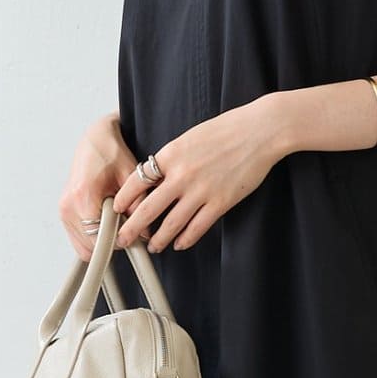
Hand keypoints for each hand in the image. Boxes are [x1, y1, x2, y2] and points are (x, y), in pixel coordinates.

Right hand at [58, 114, 138, 260]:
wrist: (95, 140)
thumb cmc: (111, 153)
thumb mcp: (131, 177)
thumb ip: (139, 205)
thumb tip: (145, 232)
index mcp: (83, 196)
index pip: (97, 238)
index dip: (117, 242)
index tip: (130, 237)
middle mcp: (68, 205)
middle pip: (89, 247)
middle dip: (110, 243)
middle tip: (125, 227)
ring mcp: (64, 210)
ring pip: (82, 247)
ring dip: (101, 241)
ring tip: (114, 221)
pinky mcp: (64, 213)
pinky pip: (78, 239)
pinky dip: (93, 237)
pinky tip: (105, 221)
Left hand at [111, 95, 288, 252]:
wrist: (259, 131)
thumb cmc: (226, 130)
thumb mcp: (189, 138)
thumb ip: (171, 158)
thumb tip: (155, 176)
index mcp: (170, 155)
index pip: (136, 181)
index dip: (124, 199)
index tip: (117, 210)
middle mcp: (181, 175)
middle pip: (148, 208)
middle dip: (132, 228)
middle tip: (122, 240)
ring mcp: (201, 191)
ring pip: (171, 224)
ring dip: (159, 239)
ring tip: (154, 247)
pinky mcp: (220, 202)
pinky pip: (197, 227)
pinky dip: (185, 239)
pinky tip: (180, 244)